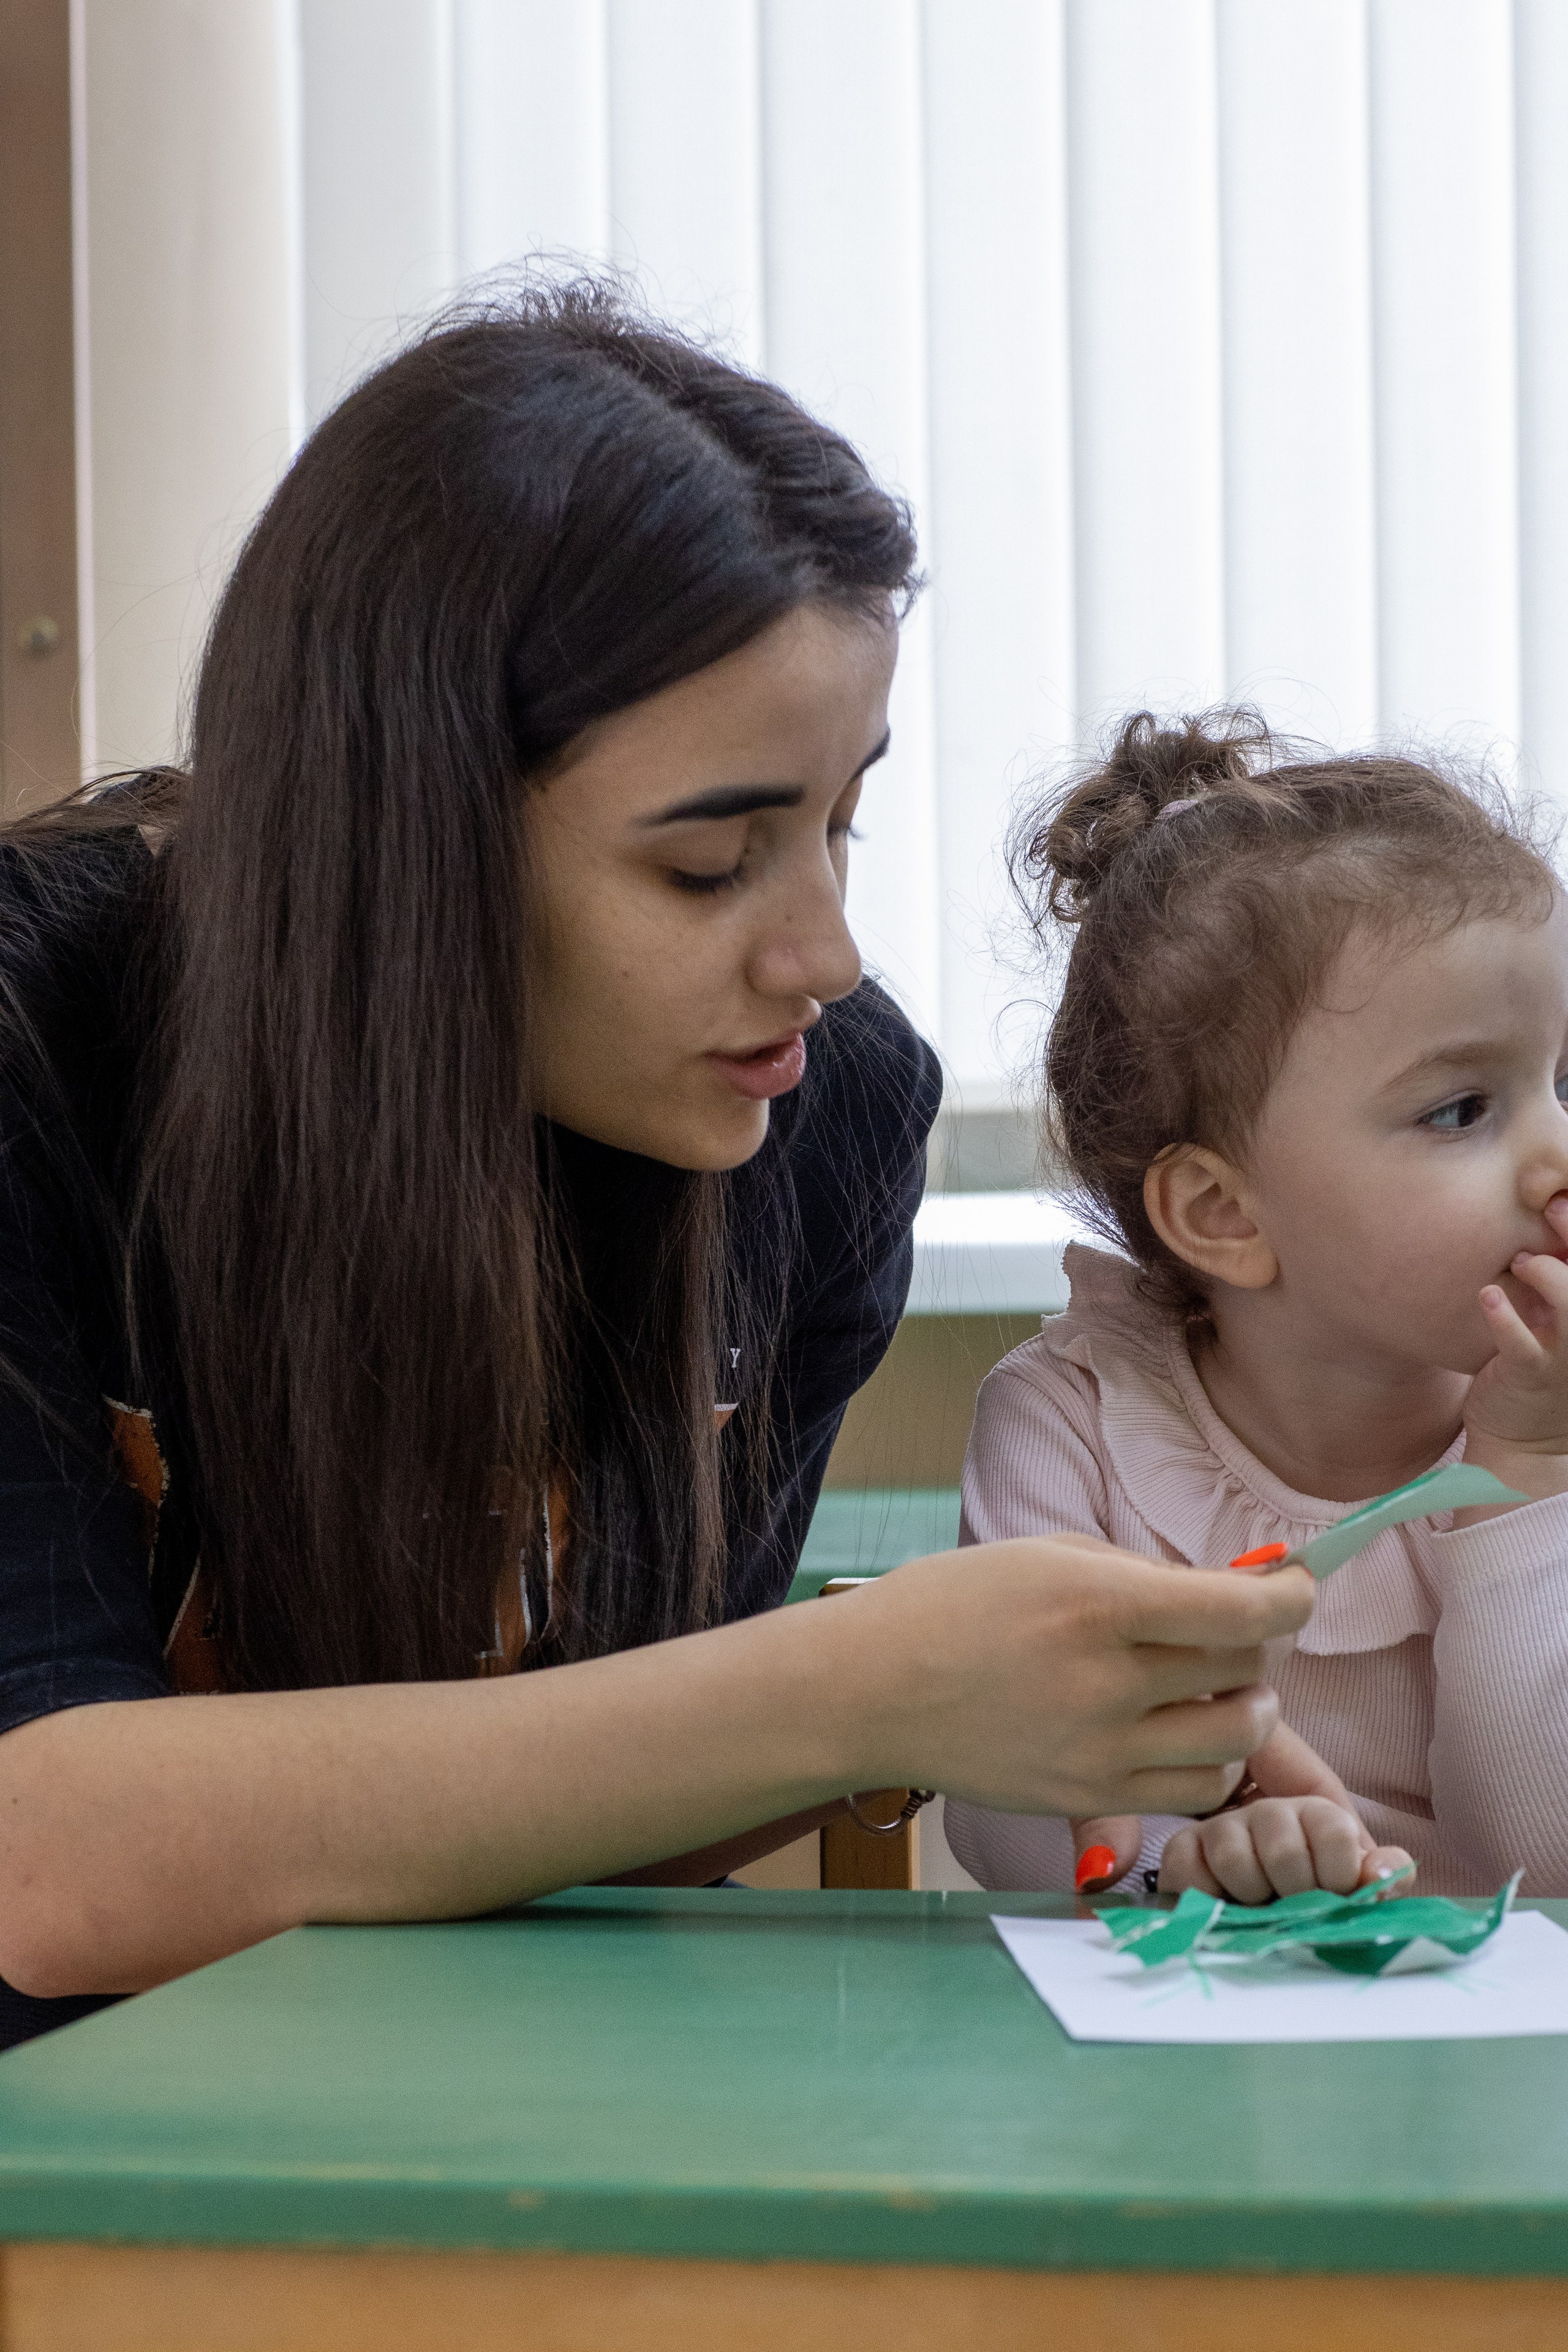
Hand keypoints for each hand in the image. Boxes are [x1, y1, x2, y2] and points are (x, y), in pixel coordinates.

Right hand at [833, 1536, 1314, 1820]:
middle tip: (1227, 1631)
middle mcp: (1105, 1681)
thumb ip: (1140, 1573)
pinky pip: (1196, 1793)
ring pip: (1237, 1740)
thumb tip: (1227, 1593)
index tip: (1295, 1586)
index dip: (1292, 1597)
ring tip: (1213, 1691)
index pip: (1242, 1613)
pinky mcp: (1087, 1799)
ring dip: (1246, 1709)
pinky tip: (1179, 1736)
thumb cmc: (951, 1606)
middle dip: (1255, 1645)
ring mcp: (1098, 1750)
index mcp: (1096, 1603)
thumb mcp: (1048, 1556)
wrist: (869, 1689)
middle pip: (1246, 1670)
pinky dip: (1209, 1762)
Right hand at [1158, 1720, 1411, 1901]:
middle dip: (1292, 1894)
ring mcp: (1222, 1828)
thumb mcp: (1355, 1882)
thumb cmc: (1314, 1893)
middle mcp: (1268, 1813)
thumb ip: (1381, 1875)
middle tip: (1293, 1908)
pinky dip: (1205, 1897)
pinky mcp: (1183, 1848)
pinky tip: (1222, 1906)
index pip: (1335, 1831)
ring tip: (1258, 1907)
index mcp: (1317, 1815)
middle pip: (1283, 1850)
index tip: (1334, 1895)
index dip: (1338, 1875)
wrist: (1261, 1905)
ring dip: (1250, 1898)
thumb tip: (1378, 1874)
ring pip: (1234, 1859)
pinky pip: (1187, 1870)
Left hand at [1464, 1193, 1567, 1507]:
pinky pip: (1521, 1346)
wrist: (1523, 1444)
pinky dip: (1505, 1319)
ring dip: (1550, 1276)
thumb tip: (1548, 1211)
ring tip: (1522, 1263)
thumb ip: (1561, 1279)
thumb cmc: (1541, 1365)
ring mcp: (1567, 1359)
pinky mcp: (1530, 1377)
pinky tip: (1488, 1297)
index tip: (1566, 1199)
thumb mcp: (1561, 1322)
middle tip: (1554, 1208)